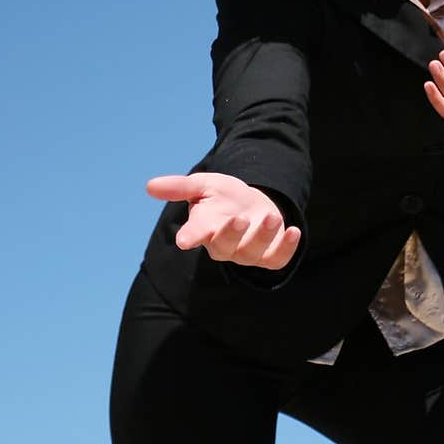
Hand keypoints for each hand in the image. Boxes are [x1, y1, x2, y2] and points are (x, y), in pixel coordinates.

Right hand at [146, 172, 301, 269]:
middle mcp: (224, 245)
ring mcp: (247, 253)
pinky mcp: (269, 256)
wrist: (253, 204)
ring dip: (263, 235)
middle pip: (225, 245)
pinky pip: (278, 258)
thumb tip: (149, 186)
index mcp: (205, 229)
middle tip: (239, 218)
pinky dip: (287, 246)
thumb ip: (180, 187)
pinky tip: (294, 230)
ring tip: (272, 216)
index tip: (184, 241)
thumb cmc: (223, 198)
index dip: (190, 237)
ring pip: (252, 252)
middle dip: (232, 234)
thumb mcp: (203, 185)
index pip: (194, 235)